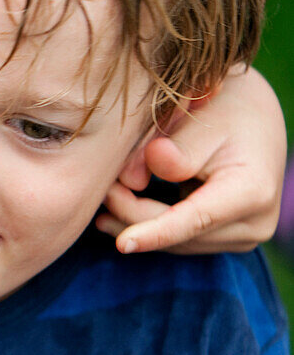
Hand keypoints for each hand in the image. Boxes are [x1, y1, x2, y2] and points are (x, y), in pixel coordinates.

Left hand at [95, 67, 284, 253]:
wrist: (254, 117)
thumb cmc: (226, 109)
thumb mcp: (203, 117)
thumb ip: (174, 148)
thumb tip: (133, 178)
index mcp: (252, 191)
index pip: (195, 219)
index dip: (156, 233)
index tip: (123, 245)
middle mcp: (254, 222)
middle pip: (177, 233)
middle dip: (132, 214)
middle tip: (100, 188)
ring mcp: (242, 236)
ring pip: (174, 242)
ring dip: (134, 222)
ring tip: (104, 198)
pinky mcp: (226, 237)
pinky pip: (179, 240)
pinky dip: (147, 226)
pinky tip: (112, 215)